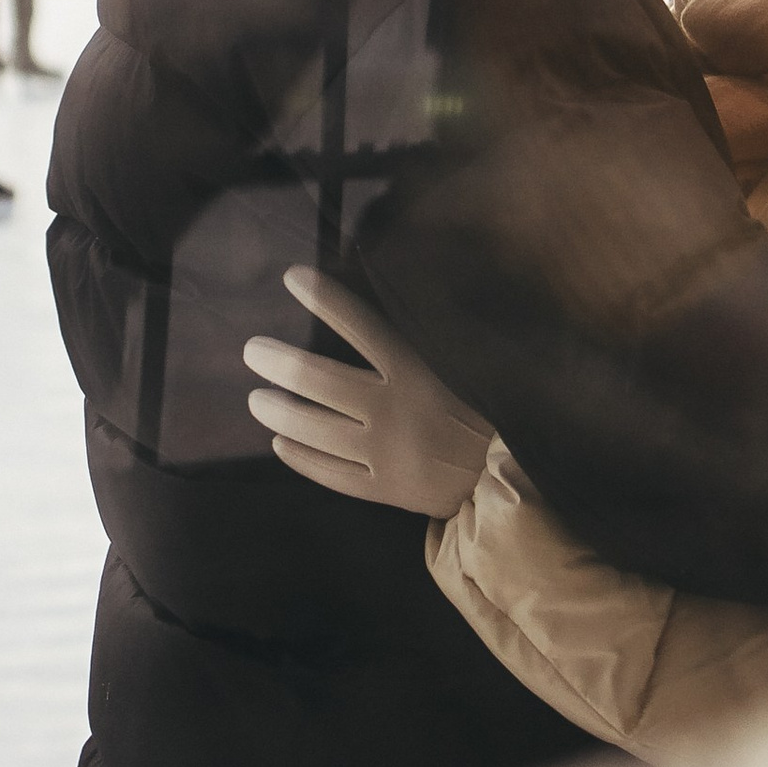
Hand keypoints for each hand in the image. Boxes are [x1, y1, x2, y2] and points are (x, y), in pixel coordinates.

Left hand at [242, 264, 494, 517]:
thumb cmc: (496, 410)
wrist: (516, 480)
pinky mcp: (385, 489)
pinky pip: (330, 474)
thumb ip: (440, 332)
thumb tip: (413, 281)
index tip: (293, 276)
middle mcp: (394, 411)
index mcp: (418, 371)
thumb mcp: (474, 362)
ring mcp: (385, 454)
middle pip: (319, 381)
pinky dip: (300, 457)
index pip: (360, 325)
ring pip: (314, 429)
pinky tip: (280, 444)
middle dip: (278, 362)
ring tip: (256, 398)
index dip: (325, 298)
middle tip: (251, 350)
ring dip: (278, 410)